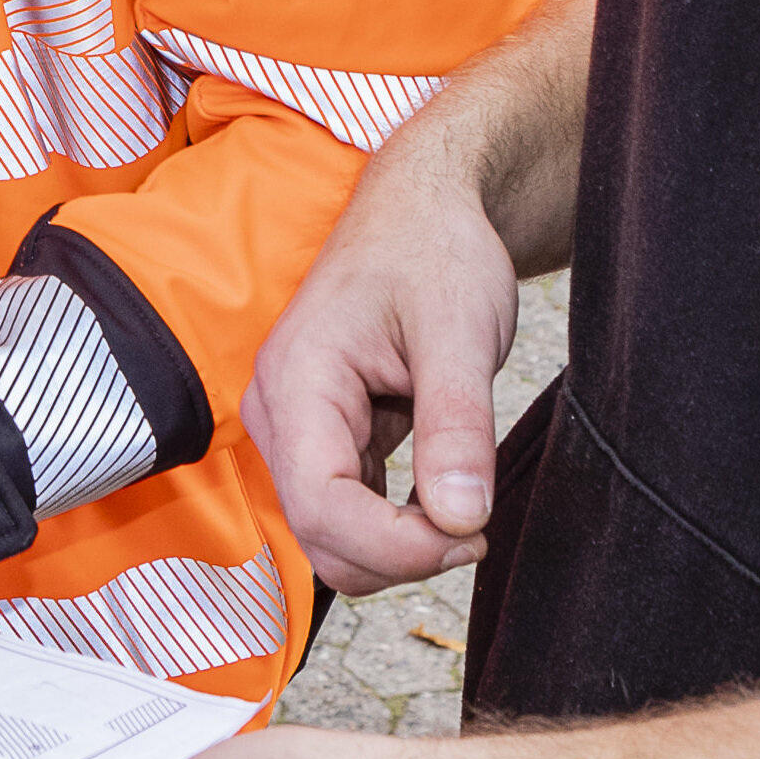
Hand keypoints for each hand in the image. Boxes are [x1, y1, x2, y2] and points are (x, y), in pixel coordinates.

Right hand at [242, 138, 521, 595]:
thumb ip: (457, 425)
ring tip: (467, 502)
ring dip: (399, 543)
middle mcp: (279, 412)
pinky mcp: (323, 438)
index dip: (397, 547)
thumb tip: (464, 521)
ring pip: (333, 535)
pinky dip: (396, 523)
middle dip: (401, 552)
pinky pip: (347, 510)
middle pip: (321, 536)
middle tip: (480, 523)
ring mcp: (296, 429)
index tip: (473, 535)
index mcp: (297, 379)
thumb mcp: (459, 328)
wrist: (423, 207)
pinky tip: (444, 491)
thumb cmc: (435, 248)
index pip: (323, 509)